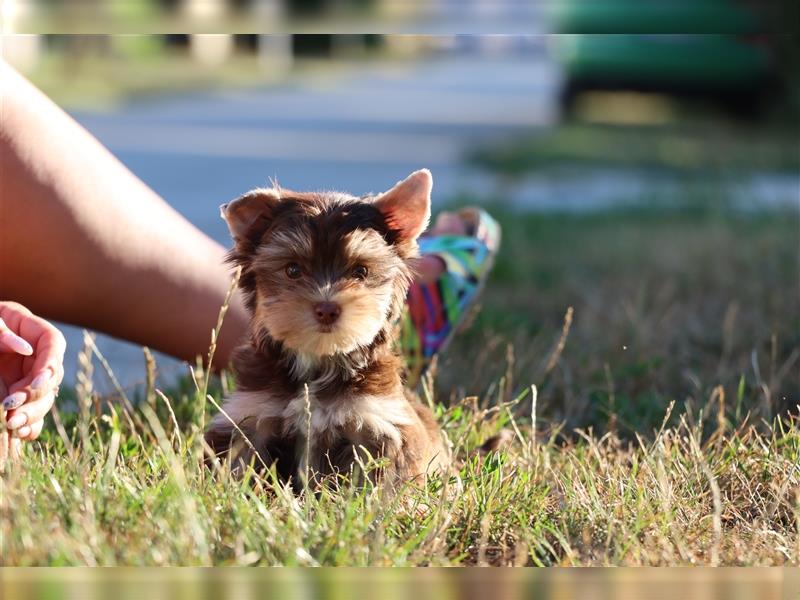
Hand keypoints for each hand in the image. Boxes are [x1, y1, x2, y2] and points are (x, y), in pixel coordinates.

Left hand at [0, 301, 64, 463]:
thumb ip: (1, 332)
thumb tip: (27, 350)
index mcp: (29, 329)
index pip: (53, 343)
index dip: (51, 363)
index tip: (39, 382)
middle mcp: (33, 355)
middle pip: (51, 376)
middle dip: (35, 394)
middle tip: (11, 406)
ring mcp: (25, 376)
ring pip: (44, 398)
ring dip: (32, 413)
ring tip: (11, 424)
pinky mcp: (17, 396)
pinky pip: (32, 413)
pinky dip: (29, 426)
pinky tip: (18, 432)